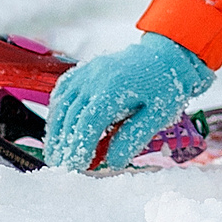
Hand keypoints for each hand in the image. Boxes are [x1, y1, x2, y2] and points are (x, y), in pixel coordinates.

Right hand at [45, 32, 213, 170]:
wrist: (165, 55)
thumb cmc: (164, 86)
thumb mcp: (158, 114)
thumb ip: (134, 137)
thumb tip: (112, 162)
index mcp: (115, 87)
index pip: (89, 121)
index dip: (80, 145)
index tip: (77, 166)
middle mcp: (96, 77)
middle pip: (71, 114)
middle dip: (65, 143)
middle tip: (62, 167)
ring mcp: (88, 71)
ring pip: (62, 103)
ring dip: (56, 130)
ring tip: (55, 154)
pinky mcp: (85, 70)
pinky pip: (64, 90)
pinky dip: (57, 110)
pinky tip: (57, 127)